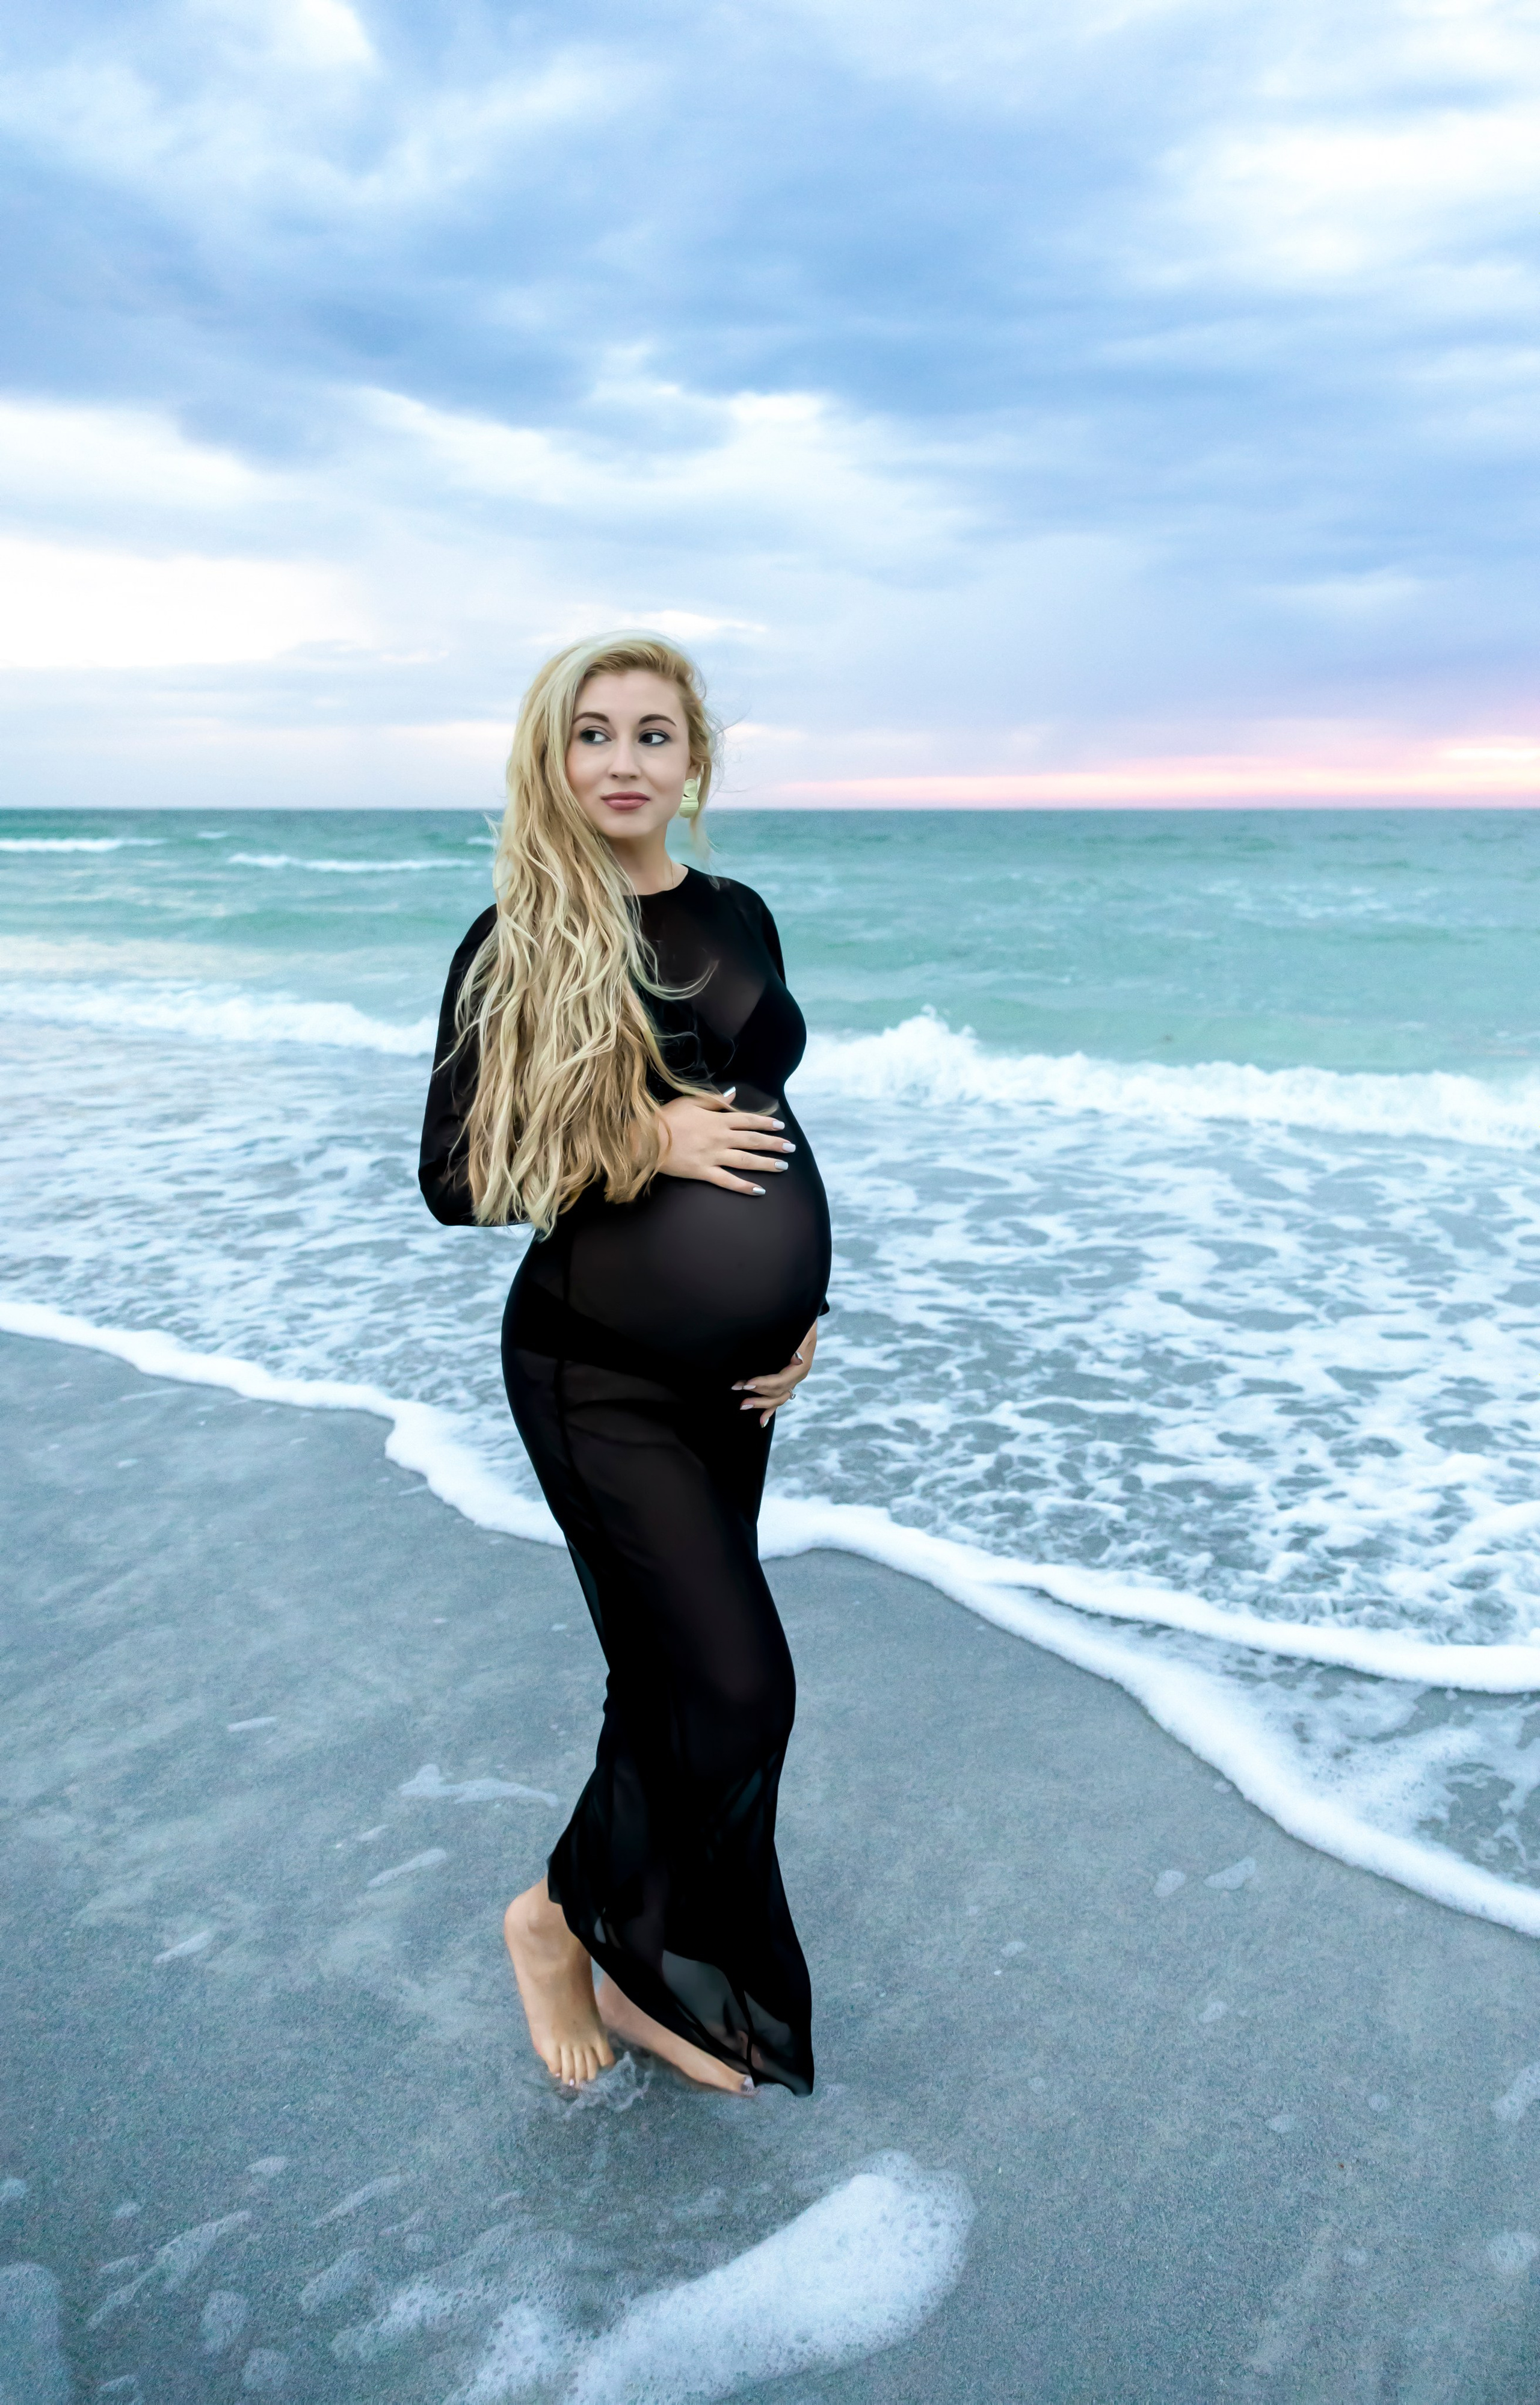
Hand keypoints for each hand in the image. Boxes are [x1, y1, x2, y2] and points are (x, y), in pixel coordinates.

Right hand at [656, 1087, 793, 1195]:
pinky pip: (728, 1181)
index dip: (766, 1123)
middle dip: (774, 1144)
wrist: (646, 1138)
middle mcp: (720, 1138)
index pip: (748, 1120)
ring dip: (767, 1164)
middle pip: (753, 1141)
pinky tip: (759, 1190)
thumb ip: (714, 1100)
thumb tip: (733, 1094)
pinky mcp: (704, 1172)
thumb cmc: (666, 1117)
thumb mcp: (690, 1101)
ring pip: (746, 1160)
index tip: (781, 1126)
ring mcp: (713, 1156)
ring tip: (783, 1167)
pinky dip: (744, 1186)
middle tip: (791, 1148)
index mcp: (718, 1120)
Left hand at [733, 1322, 818, 1427]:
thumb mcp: (803, 1331)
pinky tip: (761, 1421)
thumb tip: (796, 1361)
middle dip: (757, 1394)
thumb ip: (799, 1346)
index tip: (746, 1383)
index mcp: (801, 1366)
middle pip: (777, 1392)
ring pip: (777, 1398)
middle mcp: (798, 1376)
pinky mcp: (788, 1381)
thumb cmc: (802, 1323)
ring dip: (760, 1403)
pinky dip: (770, 1410)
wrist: (806, 1320)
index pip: (780, 1381)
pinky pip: (780, 1398)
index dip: (762, 1384)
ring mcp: (794, 1380)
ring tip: (742, 1405)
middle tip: (737, 1391)